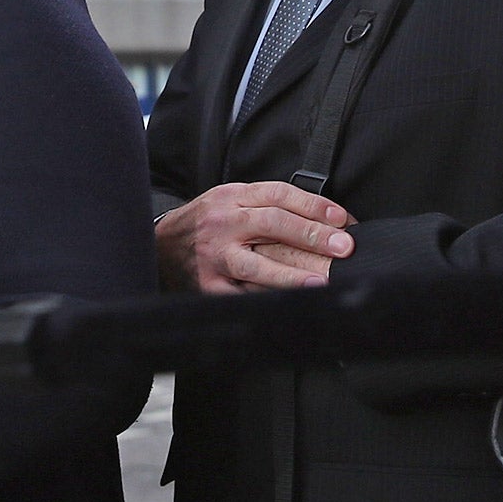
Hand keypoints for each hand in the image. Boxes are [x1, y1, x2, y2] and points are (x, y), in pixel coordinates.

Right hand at [153, 182, 354, 293]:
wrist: (159, 248)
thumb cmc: (204, 223)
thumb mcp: (229, 199)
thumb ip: (265, 203)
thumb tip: (321, 217)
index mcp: (231, 198)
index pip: (278, 195)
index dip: (313, 205)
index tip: (342, 218)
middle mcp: (223, 225)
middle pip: (272, 224)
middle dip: (312, 235)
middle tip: (343, 246)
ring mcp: (215, 258)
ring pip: (256, 266)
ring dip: (291, 275)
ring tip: (319, 282)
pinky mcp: (210, 287)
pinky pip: (242, 296)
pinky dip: (267, 301)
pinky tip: (291, 305)